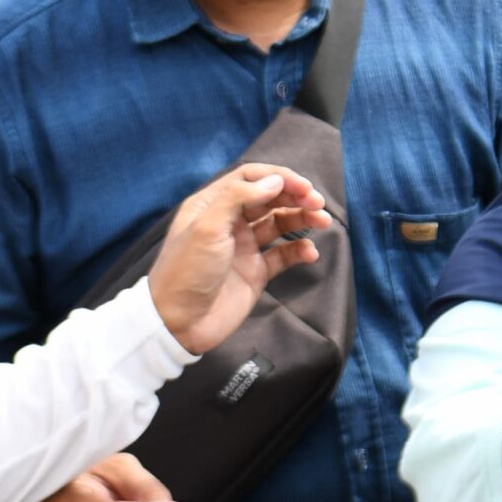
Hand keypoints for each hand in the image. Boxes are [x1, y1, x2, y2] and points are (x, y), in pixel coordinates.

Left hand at [147, 165, 332, 354]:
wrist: (179, 323)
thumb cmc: (186, 270)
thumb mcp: (207, 227)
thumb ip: (239, 198)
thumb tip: (275, 181)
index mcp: (213, 205)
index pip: (250, 178)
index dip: (278, 178)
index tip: (302, 186)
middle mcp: (230, 222)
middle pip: (269, 199)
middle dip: (295, 197)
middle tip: (318, 203)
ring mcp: (244, 247)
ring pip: (280, 224)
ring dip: (302, 219)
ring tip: (323, 222)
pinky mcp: (256, 272)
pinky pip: (283, 255)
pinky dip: (299, 250)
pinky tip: (310, 252)